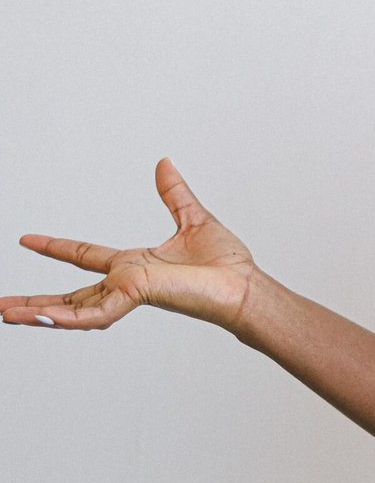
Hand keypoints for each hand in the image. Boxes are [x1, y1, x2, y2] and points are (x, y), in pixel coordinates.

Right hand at [3, 158, 258, 331]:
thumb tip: (165, 165)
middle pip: (71, 295)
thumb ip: (174, 194)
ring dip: (38, 313)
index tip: (28, 240)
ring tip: (4, 313)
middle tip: (2, 305)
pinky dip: (63, 317)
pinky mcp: (136, 298)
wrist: (244, 286)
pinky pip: (92, 313)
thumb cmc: (227, 265)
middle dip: (35, 302)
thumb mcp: (192, 219)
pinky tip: (36, 317)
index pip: (86, 257)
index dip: (57, 248)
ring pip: (73, 309)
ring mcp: (128, 293)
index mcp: (135, 265)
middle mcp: (127, 282)